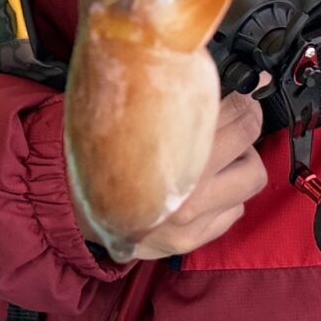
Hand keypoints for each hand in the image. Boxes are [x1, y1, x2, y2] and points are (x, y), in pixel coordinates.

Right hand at [113, 93, 268, 260]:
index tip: (244, 97)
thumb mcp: (136, 113)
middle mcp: (189, 192)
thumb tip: (214, 80)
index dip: (244, 102)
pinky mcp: (190, 240)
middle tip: (235, 123)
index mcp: (175, 152)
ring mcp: (191, 221)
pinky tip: (206, 186)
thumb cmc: (99, 153)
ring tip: (220, 157)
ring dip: (239, 166)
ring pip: (248, 184)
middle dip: (247, 132)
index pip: (239, 119)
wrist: (70, 201)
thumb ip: (176, 100)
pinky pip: (232, 213)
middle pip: (250, 154)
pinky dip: (226, 197)